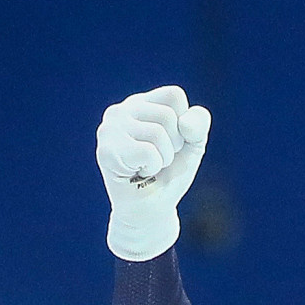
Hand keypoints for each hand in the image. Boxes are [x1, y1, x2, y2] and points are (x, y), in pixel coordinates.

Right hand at [96, 85, 211, 261]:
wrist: (151, 209)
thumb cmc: (169, 175)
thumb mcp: (192, 146)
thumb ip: (198, 126)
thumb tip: (185, 123)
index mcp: (140, 104)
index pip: (174, 95)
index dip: (184, 124)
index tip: (173, 143)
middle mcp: (120, 111)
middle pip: (168, 115)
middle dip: (175, 144)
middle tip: (160, 159)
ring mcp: (109, 129)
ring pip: (158, 133)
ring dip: (164, 158)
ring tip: (149, 167)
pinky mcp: (107, 150)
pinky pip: (148, 152)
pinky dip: (153, 167)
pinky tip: (139, 172)